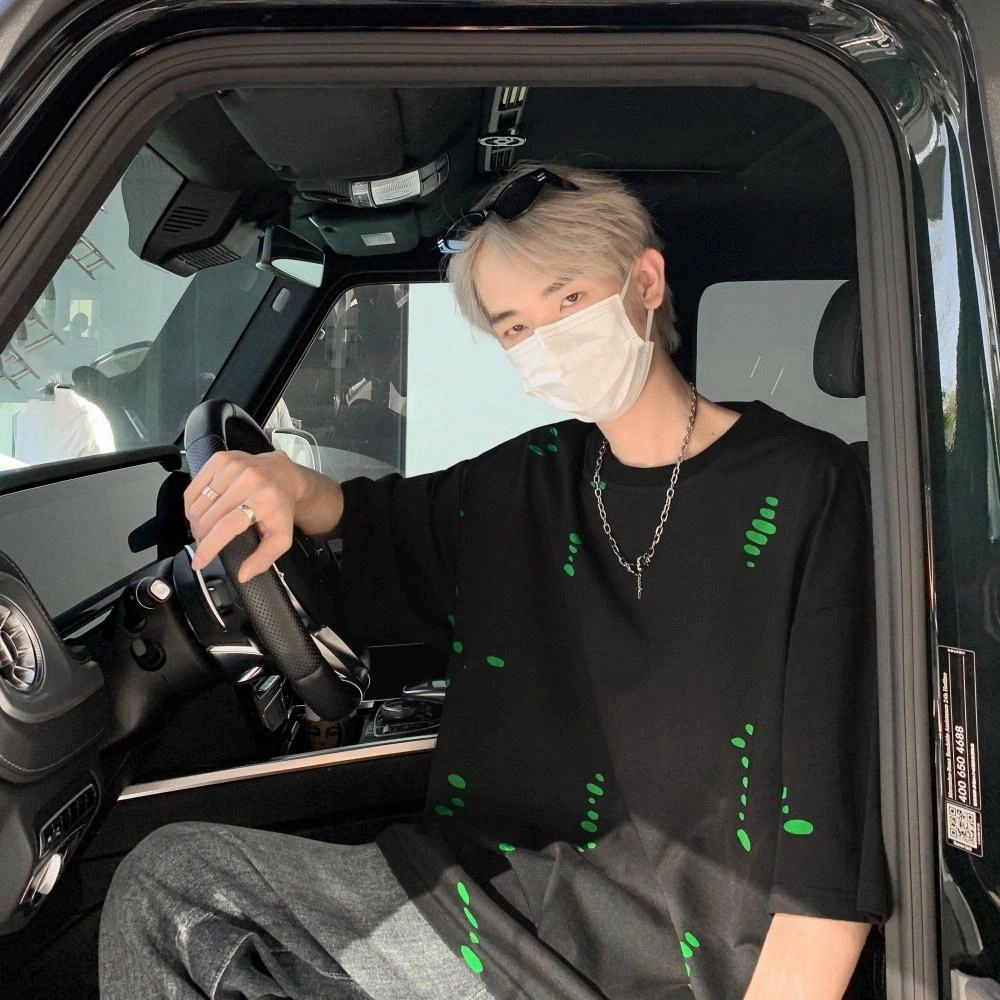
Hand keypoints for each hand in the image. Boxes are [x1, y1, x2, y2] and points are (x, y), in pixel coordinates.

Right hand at [184, 450, 307, 582]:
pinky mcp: (220, 459)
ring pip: (197, 504)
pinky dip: (192, 505)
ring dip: (195, 522)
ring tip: (205, 529)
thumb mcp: (281, 536)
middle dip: (202, 537)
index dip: (209, 547)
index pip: (226, 526)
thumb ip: (264, 558)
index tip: (198, 563)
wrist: (284, 474)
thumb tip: (243, 575)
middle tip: (206, 544)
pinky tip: (201, 512)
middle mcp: (247, 479)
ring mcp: (232, 466)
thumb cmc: (280, 507)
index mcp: (264, 499)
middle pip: (208, 517)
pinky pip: (193, 488)